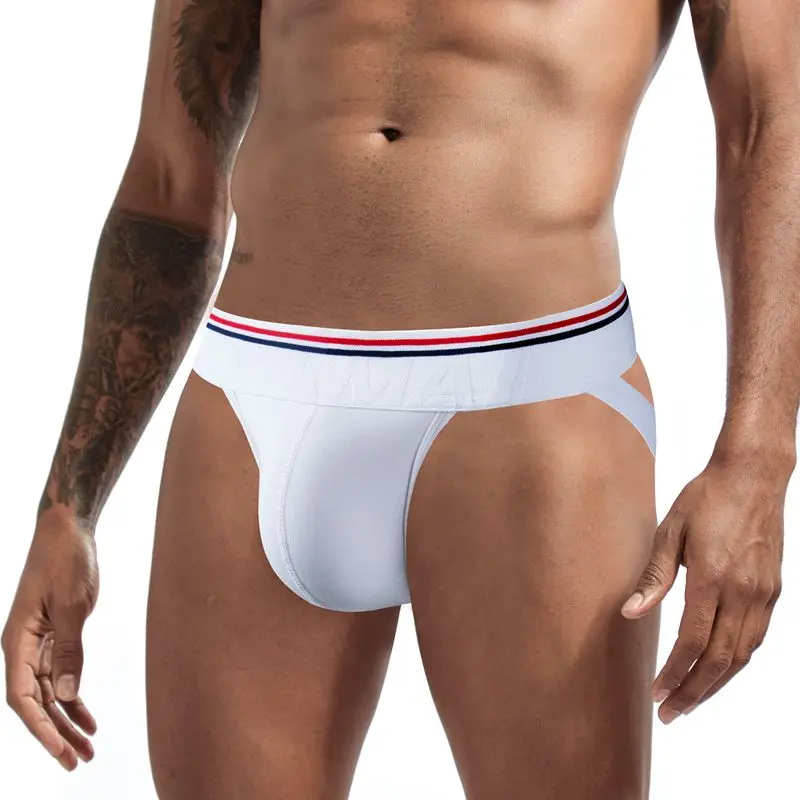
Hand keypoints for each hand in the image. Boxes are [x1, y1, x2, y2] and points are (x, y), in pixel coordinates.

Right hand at [2, 509, 98, 769]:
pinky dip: (75, 698)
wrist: (67, 532)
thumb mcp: (70, 604)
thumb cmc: (64, 561)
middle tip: (77, 762)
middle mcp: (22, 648)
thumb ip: (69, 649)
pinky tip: (89, 720)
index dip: (40, 729)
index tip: (61, 751)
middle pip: (35, 703)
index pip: (21, 698)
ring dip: (67, 722)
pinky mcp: (55, 637)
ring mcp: (38, 645)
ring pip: (49, 694)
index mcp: (17, 642)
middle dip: (55, 735)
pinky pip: (62, 677)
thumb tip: (66, 694)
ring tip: (88, 750)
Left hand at [620, 454, 785, 723]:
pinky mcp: (772, 591)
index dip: (673, 673)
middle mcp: (742, 591)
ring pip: (741, 655)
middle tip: (670, 714)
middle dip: (693, 692)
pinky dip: (735, 662)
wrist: (753, 475)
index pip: (692, 642)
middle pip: (719, 660)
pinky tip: (717, 669)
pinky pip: (755, 638)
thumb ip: (653, 577)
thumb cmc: (706, 498)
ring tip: (691, 700)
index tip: (656, 694)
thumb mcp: (670, 532)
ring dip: (716, 684)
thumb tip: (630, 613)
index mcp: (712, 577)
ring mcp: (762, 593)